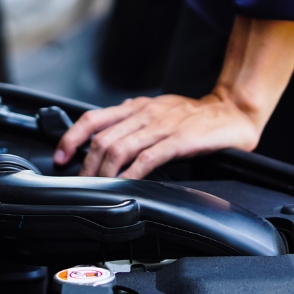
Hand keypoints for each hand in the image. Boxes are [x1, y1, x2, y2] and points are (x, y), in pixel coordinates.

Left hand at [55, 93, 263, 178]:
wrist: (232, 111)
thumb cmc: (194, 116)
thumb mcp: (156, 112)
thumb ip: (132, 122)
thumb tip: (105, 138)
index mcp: (135, 106)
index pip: (92, 119)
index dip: (71, 138)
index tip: (61, 156)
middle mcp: (144, 114)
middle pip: (102, 139)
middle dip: (86, 164)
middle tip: (81, 182)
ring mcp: (161, 127)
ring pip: (120, 149)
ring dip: (104, 172)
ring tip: (98, 186)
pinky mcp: (179, 141)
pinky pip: (148, 159)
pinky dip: (131, 174)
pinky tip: (125, 184)